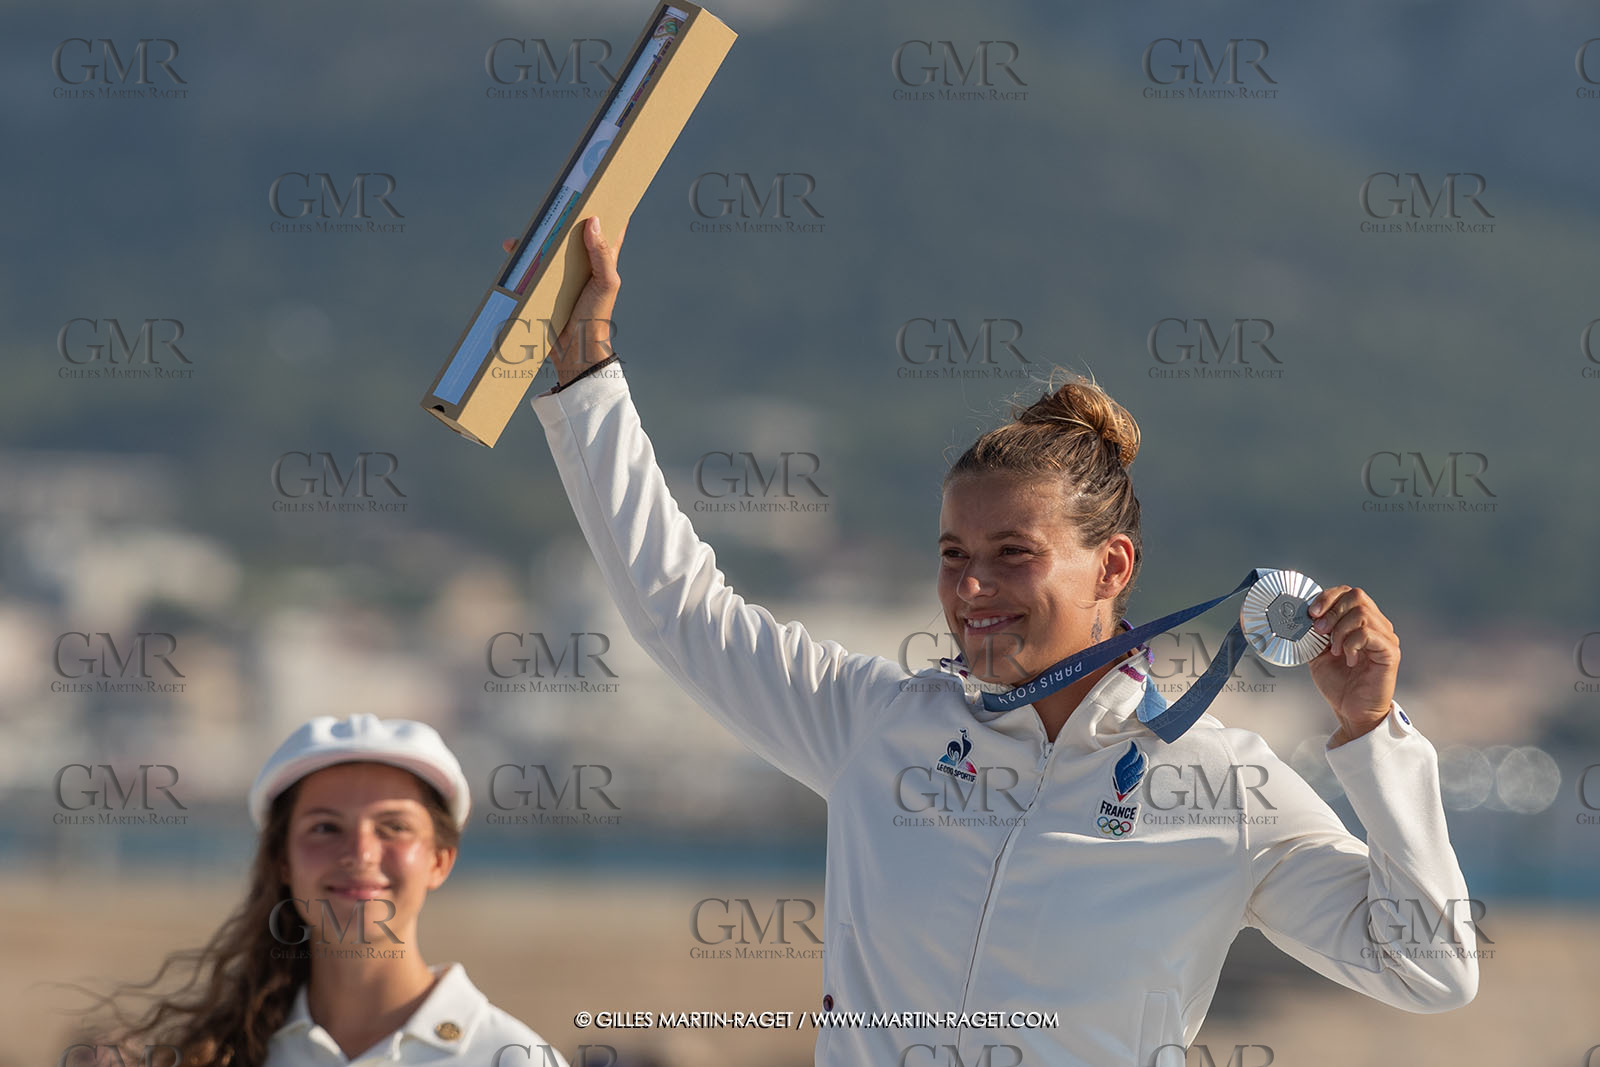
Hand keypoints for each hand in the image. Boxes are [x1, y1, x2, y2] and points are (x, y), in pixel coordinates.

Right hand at [502, 214, 627, 384]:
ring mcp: (563, 274)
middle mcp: (583, 264)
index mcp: (603, 261)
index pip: (609, 230)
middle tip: (556, 199)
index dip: (607, 210)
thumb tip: (592, 220)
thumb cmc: (597, 316)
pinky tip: (512, 250)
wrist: (575, 350)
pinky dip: (521, 257)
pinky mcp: (546, 285)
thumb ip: (601, 253)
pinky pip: (532, 266)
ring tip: (528, 229)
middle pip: (573, 233)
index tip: (602, 186)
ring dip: (537, 237)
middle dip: (564, 217)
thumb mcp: (605, 283)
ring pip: (549, 247)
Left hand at [1306, 585, 1399, 746]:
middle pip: (1357, 596)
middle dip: (1332, 611)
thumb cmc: (1338, 682)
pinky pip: (1369, 634)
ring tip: (1335, 651)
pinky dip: (1351, 644)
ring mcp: (1385, 637)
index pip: (1348, 592)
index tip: (1311, 613)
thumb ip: (1313, 632)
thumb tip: (1301, 615)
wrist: (1350, 710)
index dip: (1328, 597)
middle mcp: (1376, 625)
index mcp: (1360, 621)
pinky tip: (1348, 659)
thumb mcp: (1317, 652)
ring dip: (1340, 631)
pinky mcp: (1390, 652)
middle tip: (1319, 632)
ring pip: (1362, 614)